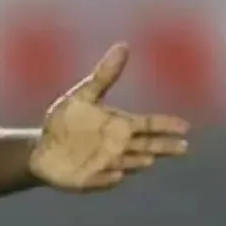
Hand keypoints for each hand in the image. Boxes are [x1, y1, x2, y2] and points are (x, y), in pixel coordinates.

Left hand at [29, 44, 191, 192]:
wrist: (40, 148)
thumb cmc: (65, 122)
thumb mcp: (83, 96)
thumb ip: (104, 75)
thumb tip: (123, 45)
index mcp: (121, 126)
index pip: (150, 125)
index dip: (167, 125)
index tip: (185, 127)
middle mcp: (119, 146)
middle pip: (147, 146)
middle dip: (164, 147)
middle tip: (183, 147)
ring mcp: (106, 164)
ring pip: (127, 163)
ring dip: (137, 162)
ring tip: (149, 160)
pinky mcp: (88, 180)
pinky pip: (101, 180)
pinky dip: (109, 178)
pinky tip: (118, 174)